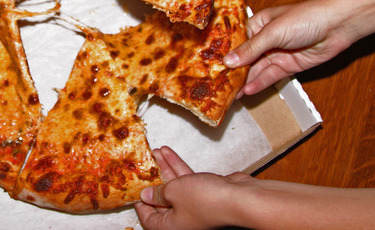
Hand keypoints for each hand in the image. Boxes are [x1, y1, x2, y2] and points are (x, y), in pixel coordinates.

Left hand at [136, 146, 252, 229]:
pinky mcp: (205, 195)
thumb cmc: (208, 201)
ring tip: (154, 153)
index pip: (148, 219)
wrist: (240, 198)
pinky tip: (168, 153)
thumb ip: (158, 193)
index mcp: (171, 227)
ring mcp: (194, 207)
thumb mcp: (174, 192)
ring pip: (174, 187)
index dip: (139, 203)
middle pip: (161, 201)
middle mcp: (182, 220)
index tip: (134, 187)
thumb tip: (146, 196)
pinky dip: (177, 167)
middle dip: (152, 180)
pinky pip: (186, 181)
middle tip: (142, 165)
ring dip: (164, 168)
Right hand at [223, 0, 355, 94]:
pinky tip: (247, 91)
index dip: (225, 54)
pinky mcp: (289, 66)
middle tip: (217, 85)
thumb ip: (251, 49)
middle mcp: (265, 39)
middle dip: (233, 71)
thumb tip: (228, 61)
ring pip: (256, 70)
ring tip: (229, 94)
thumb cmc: (304, 18)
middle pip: (245, 58)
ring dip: (244, 81)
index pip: (236, 41)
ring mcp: (277, 53)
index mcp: (258, 24)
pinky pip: (271, 76)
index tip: (210, 67)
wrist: (337, 26)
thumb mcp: (273, 32)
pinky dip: (259, 84)